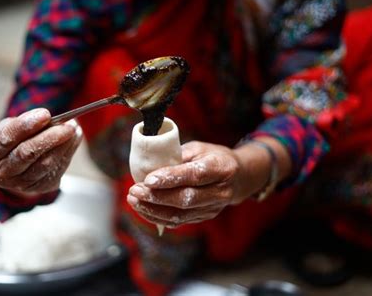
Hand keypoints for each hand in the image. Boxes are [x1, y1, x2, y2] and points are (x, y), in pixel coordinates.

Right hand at [0, 108, 81, 195]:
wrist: (16, 166)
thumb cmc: (14, 142)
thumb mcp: (12, 128)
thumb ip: (27, 123)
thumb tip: (52, 120)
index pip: (7, 138)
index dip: (26, 125)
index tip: (46, 114)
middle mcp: (1, 174)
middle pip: (27, 153)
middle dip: (50, 136)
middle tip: (68, 124)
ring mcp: (20, 185)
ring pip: (45, 163)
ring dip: (63, 145)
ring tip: (74, 129)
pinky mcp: (39, 188)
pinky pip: (56, 170)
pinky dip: (68, 152)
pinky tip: (73, 140)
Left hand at [127, 141, 249, 227]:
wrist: (238, 178)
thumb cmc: (213, 158)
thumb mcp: (198, 149)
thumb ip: (177, 157)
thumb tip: (149, 166)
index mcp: (221, 168)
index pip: (194, 175)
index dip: (170, 179)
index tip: (148, 179)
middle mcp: (220, 192)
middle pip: (186, 199)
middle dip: (156, 197)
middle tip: (134, 190)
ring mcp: (213, 208)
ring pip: (180, 215)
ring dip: (153, 210)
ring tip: (133, 200)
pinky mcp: (204, 217)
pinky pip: (178, 222)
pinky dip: (157, 217)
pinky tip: (142, 208)